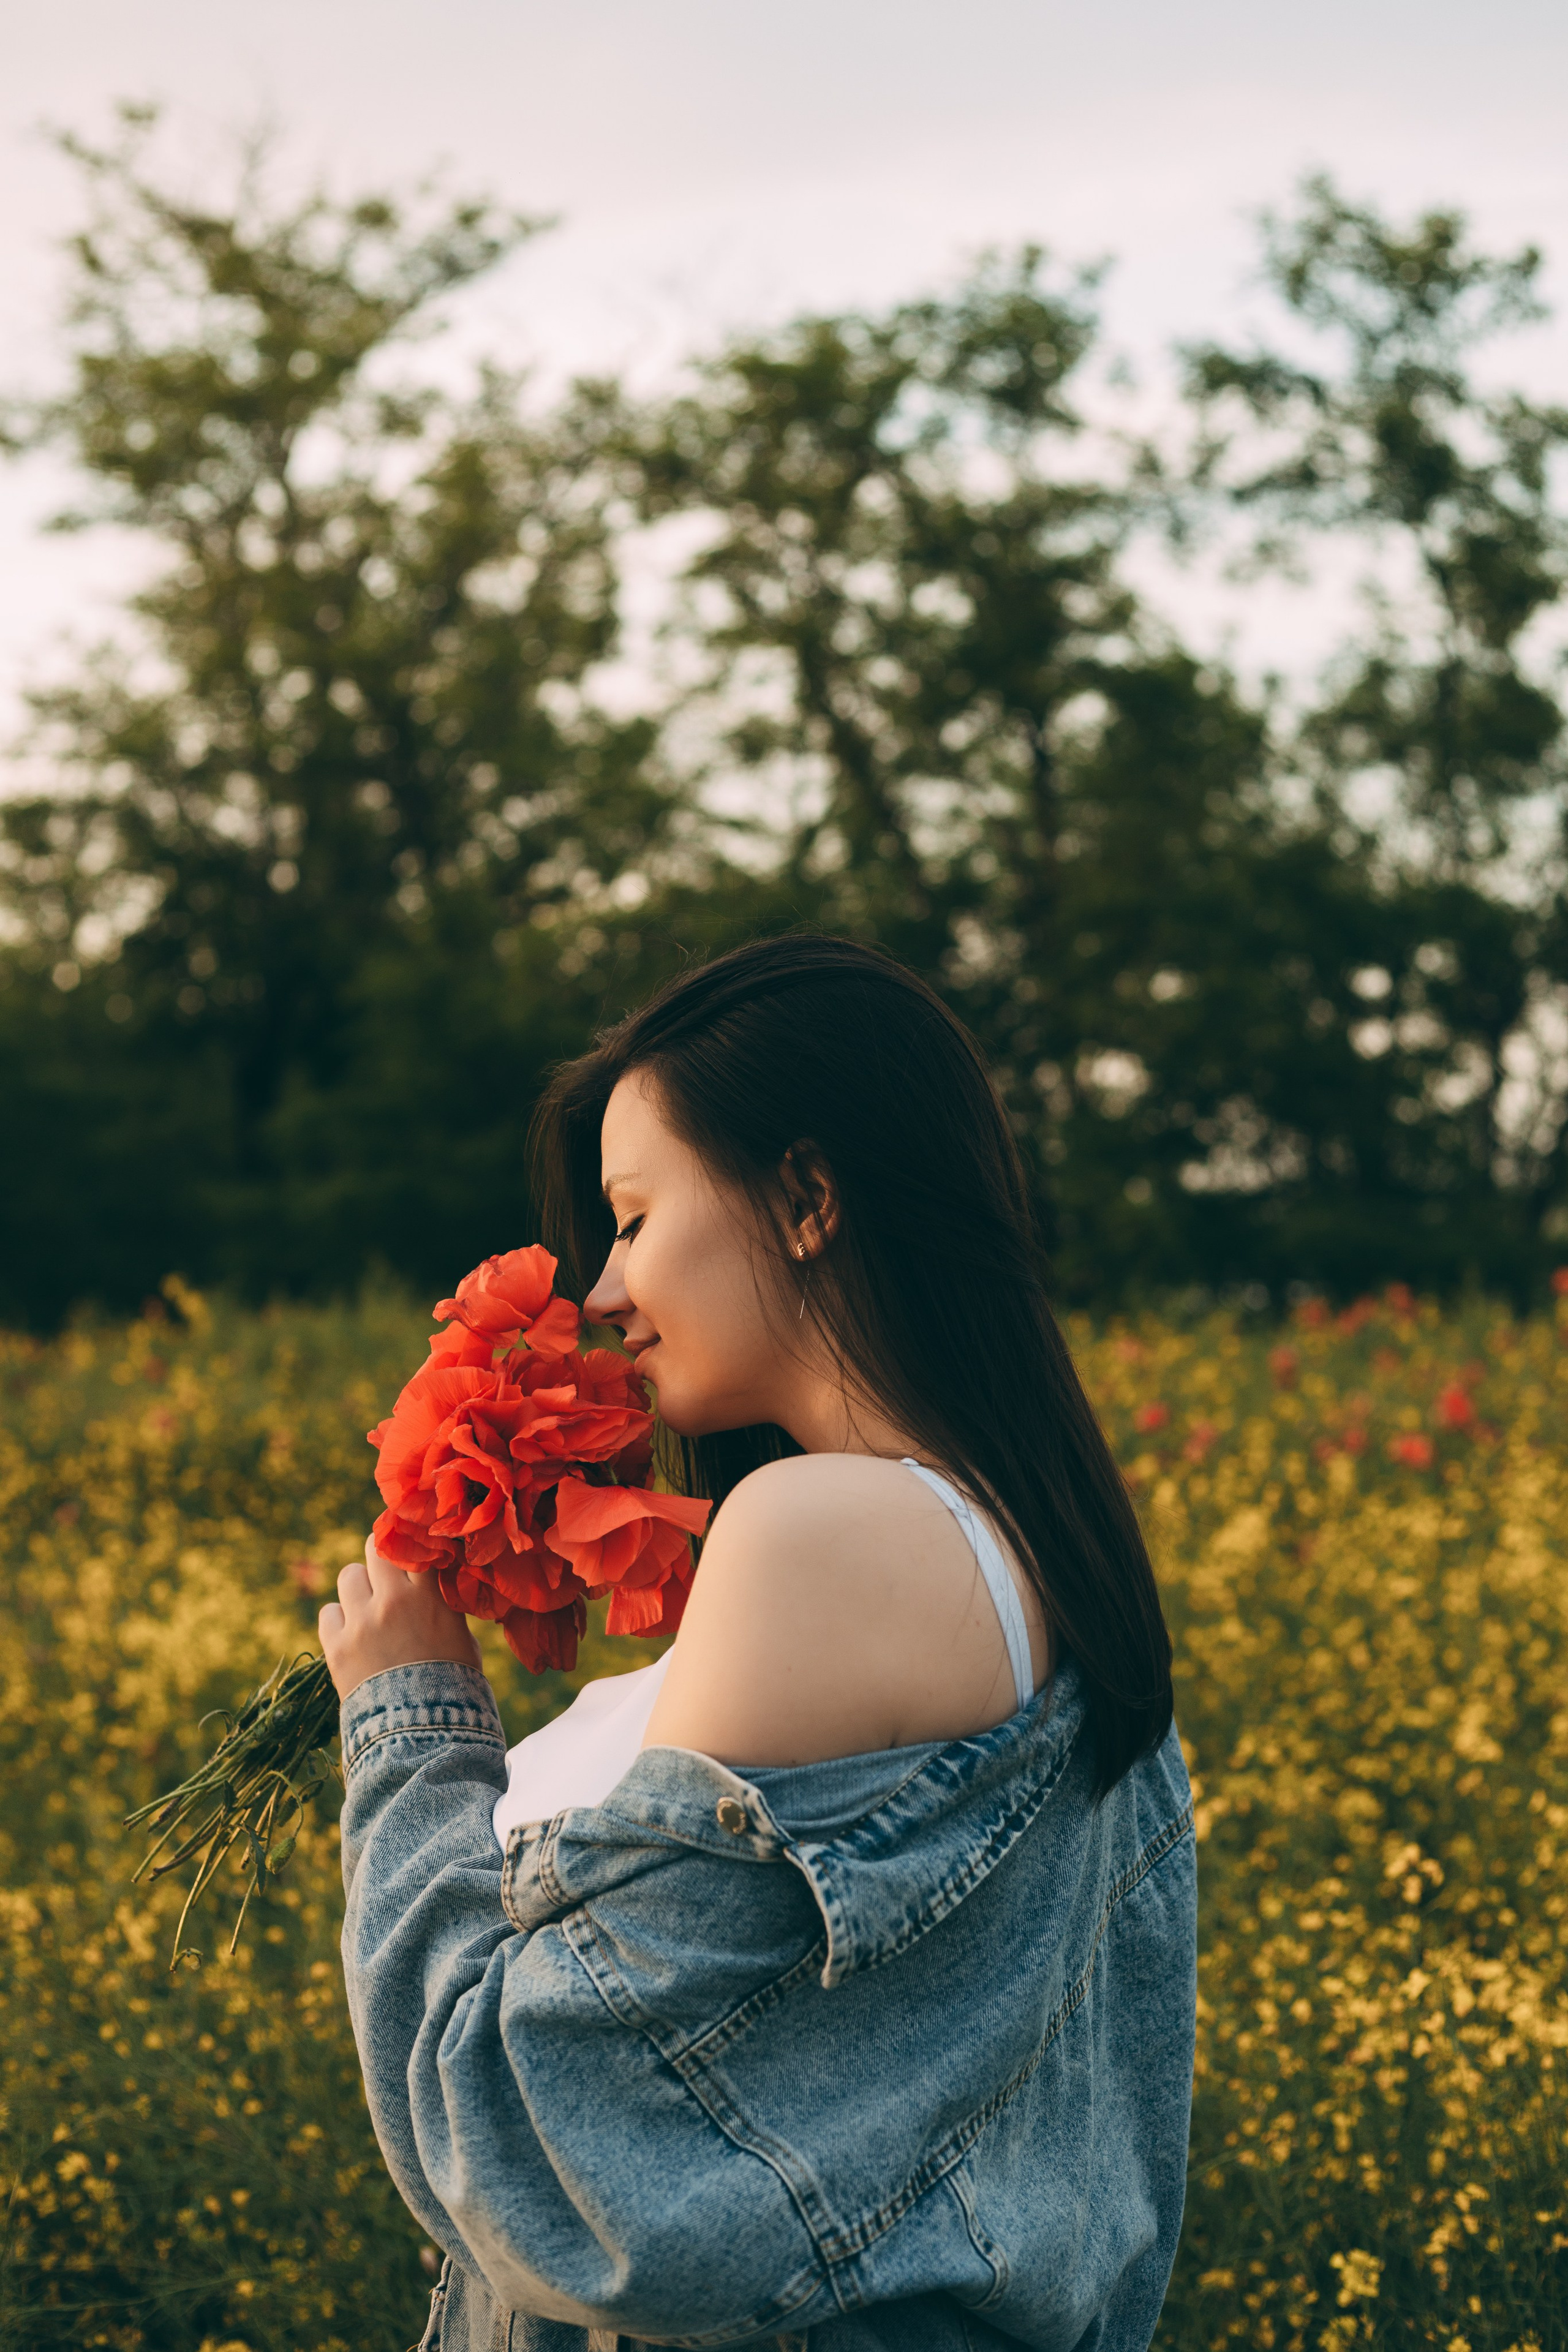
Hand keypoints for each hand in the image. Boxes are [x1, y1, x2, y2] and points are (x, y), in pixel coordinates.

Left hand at [319, 1537, 482, 1700]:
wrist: (423, 1732)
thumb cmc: (454, 1687)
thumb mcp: (462, 1640)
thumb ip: (445, 1608)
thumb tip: (435, 1588)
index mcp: (429, 1597)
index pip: (415, 1544)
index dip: (412, 1542)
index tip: (412, 1544)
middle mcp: (392, 1602)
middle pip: (376, 1547)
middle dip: (382, 1557)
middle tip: (386, 1572)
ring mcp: (361, 1623)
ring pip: (348, 1574)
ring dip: (359, 1587)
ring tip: (368, 1608)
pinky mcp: (336, 1647)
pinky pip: (328, 1612)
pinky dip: (339, 1621)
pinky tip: (352, 1635)